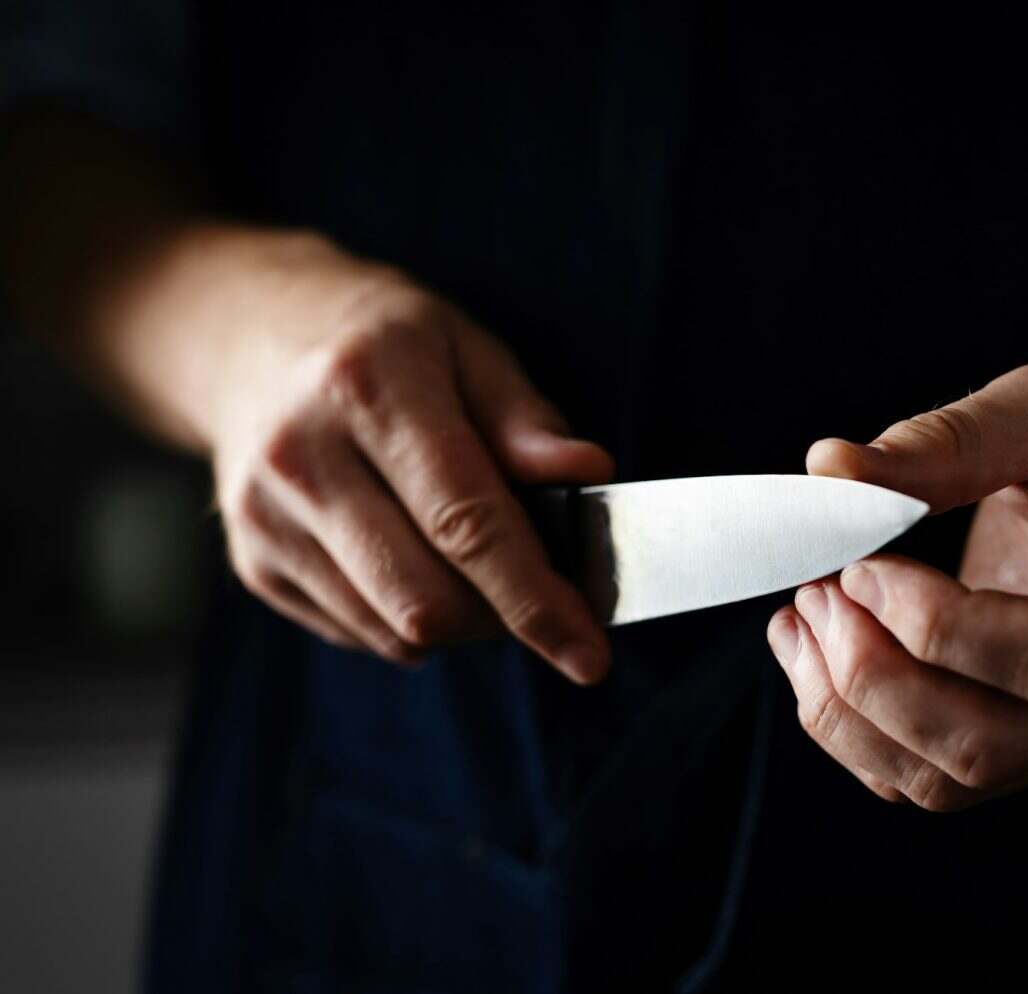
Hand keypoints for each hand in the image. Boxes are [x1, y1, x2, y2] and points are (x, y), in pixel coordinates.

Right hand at [201, 229, 612, 680]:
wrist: (249, 336)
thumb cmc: (385, 344)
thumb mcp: (467, 349)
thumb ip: (526, 421)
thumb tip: (589, 474)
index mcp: (370, 387)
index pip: (465, 522)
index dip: (535, 599)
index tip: (589, 654)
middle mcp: (303, 456)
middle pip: (425, 600)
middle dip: (505, 618)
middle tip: (542, 589)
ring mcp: (265, 517)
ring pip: (394, 631)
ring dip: (462, 625)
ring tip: (479, 567)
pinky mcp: (252, 563)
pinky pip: (359, 634)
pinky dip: (410, 622)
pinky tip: (417, 562)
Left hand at [767, 359, 1027, 808]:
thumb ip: (948, 443)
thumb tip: (830, 471)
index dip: (934, 627)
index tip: (863, 564)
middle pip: (993, 744)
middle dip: (878, 681)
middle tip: (819, 590)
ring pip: (954, 779)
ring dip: (854, 714)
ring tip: (804, 617)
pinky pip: (932, 773)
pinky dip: (859, 730)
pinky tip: (818, 651)